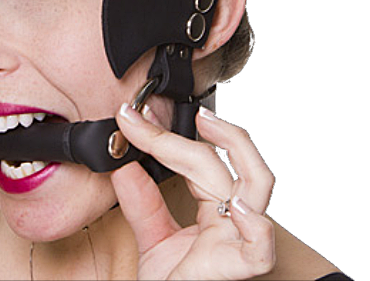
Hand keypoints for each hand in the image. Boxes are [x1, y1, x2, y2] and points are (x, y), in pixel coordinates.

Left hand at [111, 105, 275, 279]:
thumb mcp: (154, 241)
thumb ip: (142, 204)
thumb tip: (124, 165)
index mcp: (216, 211)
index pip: (200, 160)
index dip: (165, 136)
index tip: (132, 118)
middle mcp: (232, 220)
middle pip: (222, 164)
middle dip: (185, 137)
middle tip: (148, 117)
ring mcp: (239, 240)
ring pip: (255, 185)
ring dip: (235, 150)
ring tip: (206, 125)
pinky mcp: (238, 269)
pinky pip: (259, 249)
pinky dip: (254, 226)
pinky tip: (235, 207)